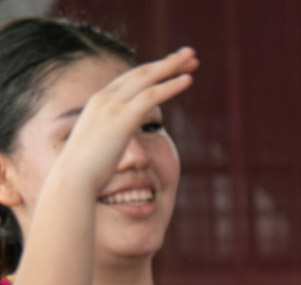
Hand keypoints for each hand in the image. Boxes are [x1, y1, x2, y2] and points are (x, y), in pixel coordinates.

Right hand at [48, 48, 196, 198]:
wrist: (73, 180)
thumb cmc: (86, 172)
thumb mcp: (102, 148)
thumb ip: (113, 139)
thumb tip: (121, 147)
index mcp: (99, 103)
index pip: (130, 79)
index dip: (153, 70)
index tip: (174, 66)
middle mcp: (104, 99)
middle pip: (141, 72)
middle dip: (167, 62)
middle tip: (189, 54)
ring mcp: (112, 107)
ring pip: (147, 78)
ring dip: (172, 66)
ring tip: (193, 59)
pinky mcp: (122, 119)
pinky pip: (151, 96)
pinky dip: (171, 85)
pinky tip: (188, 80)